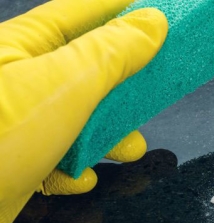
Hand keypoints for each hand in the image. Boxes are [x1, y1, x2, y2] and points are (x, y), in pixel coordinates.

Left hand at [0, 0, 167, 222]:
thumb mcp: (66, 87)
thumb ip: (112, 53)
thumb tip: (151, 24)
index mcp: (21, 46)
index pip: (81, 13)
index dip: (122, 11)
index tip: (159, 13)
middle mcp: (18, 80)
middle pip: (86, 70)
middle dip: (123, 87)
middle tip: (154, 89)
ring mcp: (17, 122)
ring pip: (78, 119)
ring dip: (108, 137)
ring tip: (128, 148)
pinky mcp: (16, 161)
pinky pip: (58, 158)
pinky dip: (75, 168)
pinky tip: (78, 176)